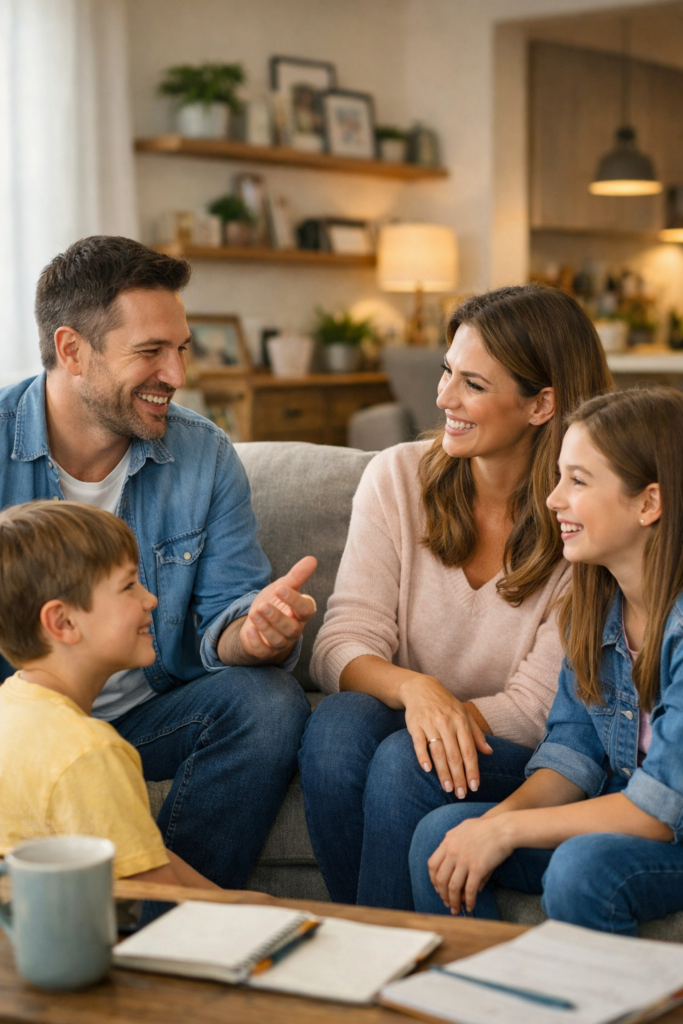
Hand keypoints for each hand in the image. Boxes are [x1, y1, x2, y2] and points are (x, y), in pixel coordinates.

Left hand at [239, 556, 317, 660]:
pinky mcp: (265, 651)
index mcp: (300, 613)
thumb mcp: (282, 587)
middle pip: (291, 628)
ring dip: (265, 627)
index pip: (305, 610)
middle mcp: (293, 630)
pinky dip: (256, 641)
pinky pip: (263, 651)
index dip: (294, 601)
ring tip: (254, 613)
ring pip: (278, 640)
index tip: (280, 589)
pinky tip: (249, 630)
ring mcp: (280, 642)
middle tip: (263, 605)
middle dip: (277, 617)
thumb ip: (297, 575)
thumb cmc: (274, 603)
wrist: (256, 621)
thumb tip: (312, 559)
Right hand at [401, 676, 491, 796]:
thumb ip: (476, 734)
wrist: (421, 688)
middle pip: (455, 755)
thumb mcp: (464, 715)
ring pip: (438, 751)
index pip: (469, 751)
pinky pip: (419, 743)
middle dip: (459, 776)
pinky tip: (427, 770)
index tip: (475, 787)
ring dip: (443, 772)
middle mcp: (447, 723)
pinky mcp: (415, 725)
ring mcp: (430, 723)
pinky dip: (423, 756)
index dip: (472, 770)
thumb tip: (489, 752)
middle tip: (461, 794)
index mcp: (461, 722)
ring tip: (447, 788)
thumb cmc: (445, 704)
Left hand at [428, 813, 513, 913]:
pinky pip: (470, 890)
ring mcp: (464, 861)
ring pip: (453, 887)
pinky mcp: (478, 868)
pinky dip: (469, 901)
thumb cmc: (487, 828)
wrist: (503, 827)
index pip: (432, 864)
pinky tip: (471, 906)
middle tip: (447, 902)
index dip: (433, 879)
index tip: (438, 887)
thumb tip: (455, 860)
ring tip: (456, 909)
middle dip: (442, 894)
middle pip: (440, 879)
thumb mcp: (465, 830)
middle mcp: (453, 852)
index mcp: (448, 842)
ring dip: (453, 901)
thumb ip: (457, 846)